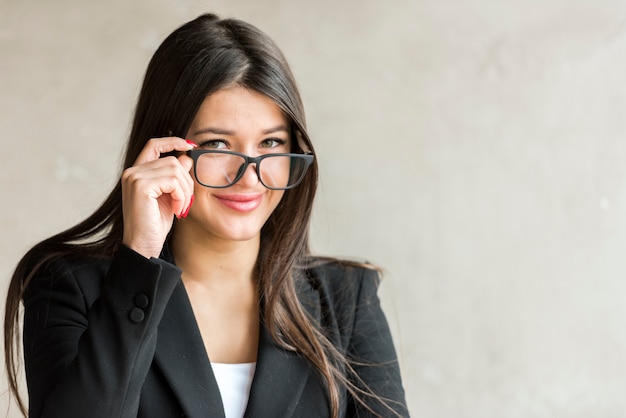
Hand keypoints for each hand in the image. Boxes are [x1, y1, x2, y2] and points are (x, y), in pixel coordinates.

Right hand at [121, 137, 195, 258]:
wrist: (143, 246)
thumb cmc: (155, 224)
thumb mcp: (170, 196)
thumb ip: (175, 176)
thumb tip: (186, 157)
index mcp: (137, 172)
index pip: (154, 145)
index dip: (173, 141)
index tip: (190, 145)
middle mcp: (132, 172)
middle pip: (172, 160)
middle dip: (187, 181)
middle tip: (186, 203)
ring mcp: (134, 178)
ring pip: (175, 169)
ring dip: (185, 191)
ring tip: (180, 208)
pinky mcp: (140, 186)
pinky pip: (173, 181)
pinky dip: (181, 195)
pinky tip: (176, 209)